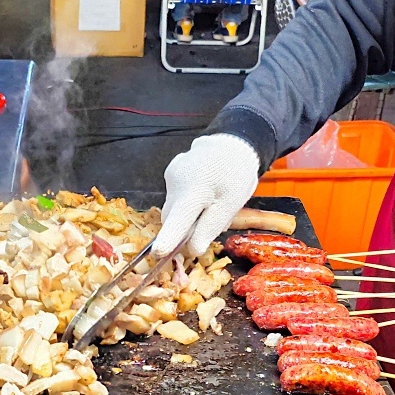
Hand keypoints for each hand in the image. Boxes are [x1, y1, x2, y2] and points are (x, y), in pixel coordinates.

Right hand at [152, 134, 260, 258]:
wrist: (234, 141)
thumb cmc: (236, 174)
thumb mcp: (231, 204)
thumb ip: (210, 228)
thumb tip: (193, 250)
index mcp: (194, 190)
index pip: (177, 219)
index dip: (168, 239)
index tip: (158, 253)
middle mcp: (175, 182)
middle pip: (172, 217)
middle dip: (184, 228)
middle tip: (208, 225)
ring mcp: (170, 175)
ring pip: (174, 207)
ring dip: (187, 214)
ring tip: (210, 203)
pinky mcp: (170, 172)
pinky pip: (175, 195)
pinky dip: (186, 201)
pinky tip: (204, 191)